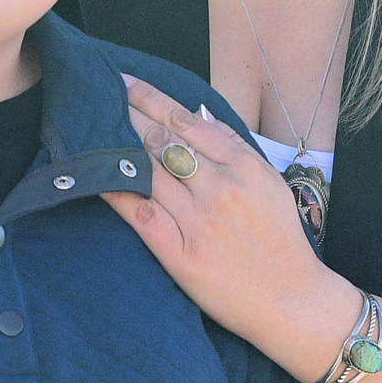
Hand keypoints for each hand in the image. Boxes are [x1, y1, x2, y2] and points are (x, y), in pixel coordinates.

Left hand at [101, 75, 355, 373]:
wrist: (292, 301)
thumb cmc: (281, 241)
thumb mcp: (270, 184)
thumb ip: (235, 149)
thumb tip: (196, 115)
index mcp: (244, 166)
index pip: (186, 122)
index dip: (150, 99)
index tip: (123, 82)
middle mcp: (220, 188)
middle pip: (162, 140)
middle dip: (126, 114)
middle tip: (96, 94)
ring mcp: (199, 221)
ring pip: (148, 171)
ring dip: (117, 145)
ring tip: (89, 127)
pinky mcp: (181, 254)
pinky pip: (139, 214)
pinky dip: (115, 191)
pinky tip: (94, 175)